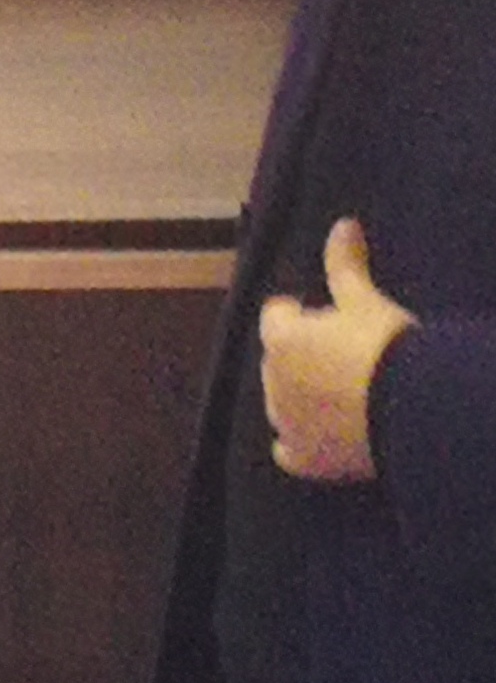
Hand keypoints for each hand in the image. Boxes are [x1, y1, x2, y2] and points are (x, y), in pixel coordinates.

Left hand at [263, 218, 415, 483]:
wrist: (411, 410)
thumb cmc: (386, 346)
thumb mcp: (366, 301)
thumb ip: (346, 265)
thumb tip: (343, 223)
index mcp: (280, 339)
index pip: (276, 316)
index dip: (296, 313)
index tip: (318, 314)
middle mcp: (271, 381)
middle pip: (276, 361)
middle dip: (298, 356)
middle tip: (337, 356)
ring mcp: (285, 423)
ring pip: (281, 404)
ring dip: (299, 397)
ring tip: (336, 393)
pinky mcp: (304, 459)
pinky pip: (288, 450)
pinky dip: (298, 444)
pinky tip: (315, 440)